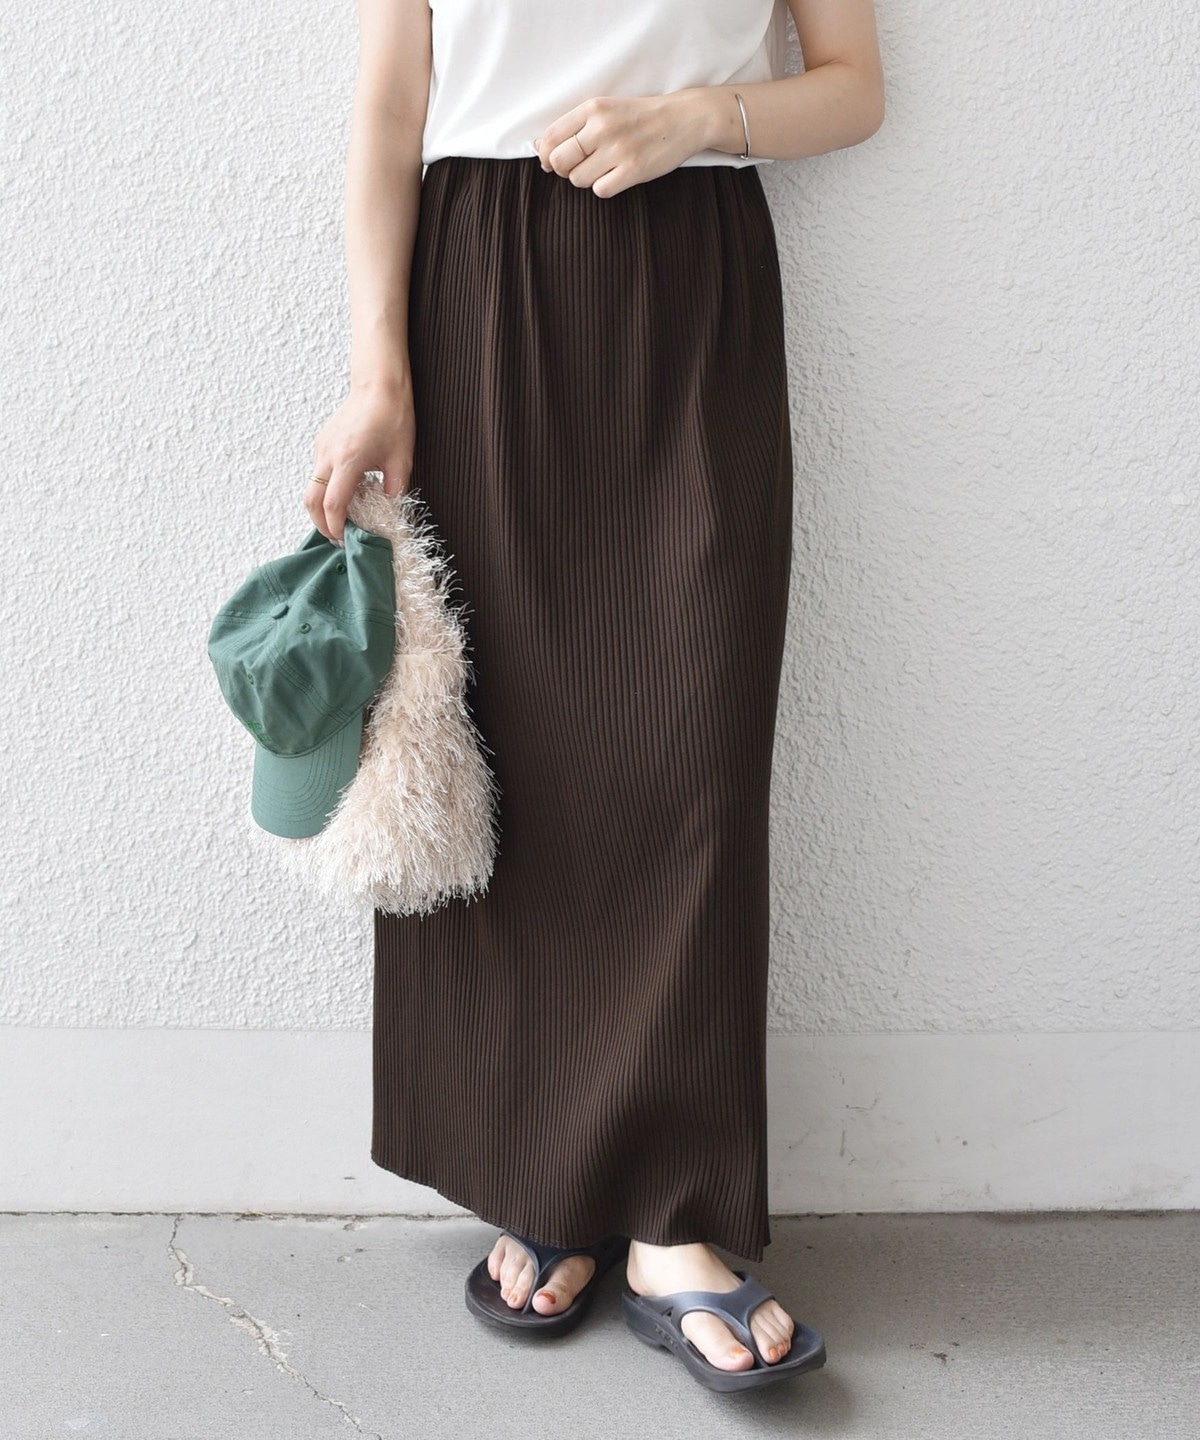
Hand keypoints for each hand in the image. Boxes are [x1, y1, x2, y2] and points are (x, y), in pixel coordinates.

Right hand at [306, 376, 413, 544]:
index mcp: (349, 460)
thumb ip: (394, 492)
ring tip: (343, 519)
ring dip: (322, 508)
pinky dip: (325, 490)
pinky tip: (345, 494)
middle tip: (338, 538)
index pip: (333, 505)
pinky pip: (317, 474)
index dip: (336, 528)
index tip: (345, 540)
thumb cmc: (393, 418)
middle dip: (320, 524)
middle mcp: (328, 455)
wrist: (379, 385)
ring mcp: (321, 448)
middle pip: (311, 501)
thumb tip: (390, 516)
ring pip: (311, 488)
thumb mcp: (401, 461)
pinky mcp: (322, 443)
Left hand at [533, 90, 705, 197]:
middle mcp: (603, 127)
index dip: (545, 155)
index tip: (553, 160)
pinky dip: (604, 187)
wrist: (683, 119)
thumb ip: (573, 126)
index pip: (550, 138)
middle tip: (579, 166)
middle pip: (560, 162)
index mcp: (592, 108)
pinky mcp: (633, 170)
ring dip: (586, 179)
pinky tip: (616, 176)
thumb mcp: (605, 109)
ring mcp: (618, 150)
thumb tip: (540, 147)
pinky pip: (600, 190)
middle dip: (564, 169)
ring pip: (578, 179)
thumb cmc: (639, 117)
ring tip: (603, 168)